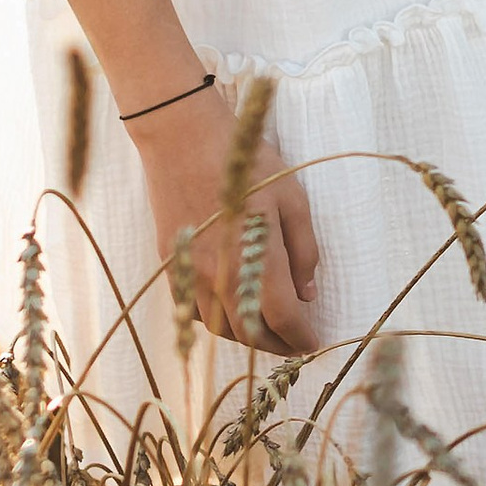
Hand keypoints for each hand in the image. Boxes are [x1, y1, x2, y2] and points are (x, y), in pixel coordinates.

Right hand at [134, 87, 321, 350]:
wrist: (183, 139)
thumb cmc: (245, 163)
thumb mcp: (292, 199)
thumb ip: (303, 251)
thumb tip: (307, 294)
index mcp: (256, 261)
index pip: (282, 319)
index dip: (301, 337)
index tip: (314, 344)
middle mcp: (220, 277)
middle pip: (250, 334)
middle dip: (276, 346)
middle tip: (295, 344)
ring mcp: (191, 274)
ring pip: (219, 328)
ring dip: (247, 337)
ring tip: (267, 331)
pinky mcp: (171, 266)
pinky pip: (194, 311)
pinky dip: (217, 321)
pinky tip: (232, 311)